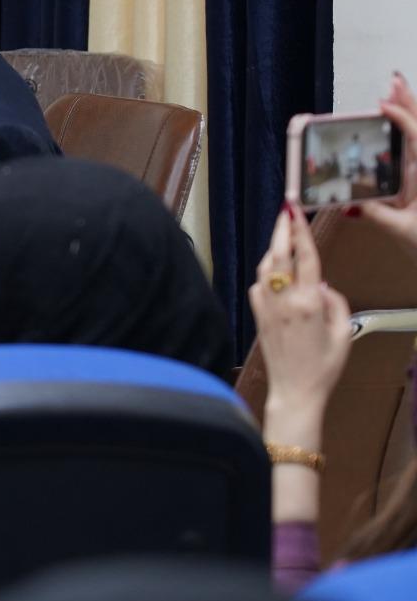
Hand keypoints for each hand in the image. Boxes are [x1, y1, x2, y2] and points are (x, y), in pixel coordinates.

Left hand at [248, 202, 352, 423]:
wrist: (294, 391)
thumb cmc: (324, 366)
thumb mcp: (344, 334)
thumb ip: (336, 303)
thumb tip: (321, 284)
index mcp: (308, 303)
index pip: (305, 257)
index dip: (300, 231)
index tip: (296, 210)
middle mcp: (284, 301)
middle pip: (280, 255)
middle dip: (281, 229)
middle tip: (285, 209)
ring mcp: (267, 308)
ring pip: (265, 268)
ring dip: (273, 247)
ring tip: (281, 233)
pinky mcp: (256, 316)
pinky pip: (258, 286)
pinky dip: (265, 273)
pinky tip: (273, 270)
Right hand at [363, 71, 416, 255]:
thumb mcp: (403, 230)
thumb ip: (376, 214)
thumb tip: (349, 201)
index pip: (416, 138)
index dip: (402, 117)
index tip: (383, 103)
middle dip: (408, 103)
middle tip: (395, 80)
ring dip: (410, 113)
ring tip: (397, 91)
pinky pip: (415, 151)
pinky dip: (408, 134)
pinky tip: (400, 128)